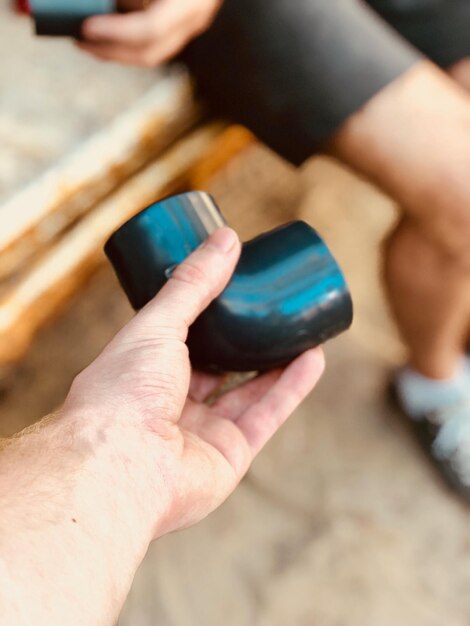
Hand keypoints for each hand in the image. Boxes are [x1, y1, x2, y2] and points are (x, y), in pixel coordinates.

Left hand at [64, 227, 323, 537]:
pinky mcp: (230, 455)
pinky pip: (267, 415)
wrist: (122, 466)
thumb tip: (227, 239)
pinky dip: (292, 387)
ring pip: (248, 390)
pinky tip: (314, 358)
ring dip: (278, 361)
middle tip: (273, 307)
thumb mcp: (157, 324)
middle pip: (219, 365)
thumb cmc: (124, 392)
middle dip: (247, 339)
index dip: (209, 312)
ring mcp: (201, 431)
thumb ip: (193, 284)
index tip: (236, 285)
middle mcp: (172, 402)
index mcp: (145, 370)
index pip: (182, 337)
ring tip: (303, 328)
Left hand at [78, 0, 222, 65]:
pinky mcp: (184, 22)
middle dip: (110, 50)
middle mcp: (194, 17)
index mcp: (188, 2)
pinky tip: (105, 29)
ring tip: (86, 39)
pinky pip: (154, 40)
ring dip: (116, 49)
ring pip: (151, 52)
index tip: (87, 26)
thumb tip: (99, 0)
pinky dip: (127, 38)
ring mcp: (192, 23)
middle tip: (79, 40)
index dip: (116, 32)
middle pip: (149, 52)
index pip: (151, 30)